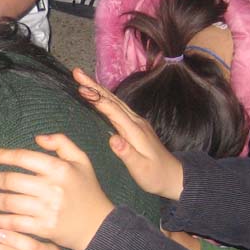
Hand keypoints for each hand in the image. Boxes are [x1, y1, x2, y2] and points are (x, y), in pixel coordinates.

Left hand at [0, 133, 114, 249]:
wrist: (99, 226)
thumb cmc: (88, 190)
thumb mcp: (82, 161)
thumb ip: (62, 143)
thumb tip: (37, 137)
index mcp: (60, 169)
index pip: (23, 157)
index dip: (2, 155)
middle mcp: (52, 188)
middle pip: (11, 180)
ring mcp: (47, 209)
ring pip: (9, 202)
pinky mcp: (44, 228)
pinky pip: (14, 222)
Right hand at [72, 68, 183, 199]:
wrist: (173, 176)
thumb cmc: (155, 175)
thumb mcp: (140, 169)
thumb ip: (126, 153)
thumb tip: (112, 139)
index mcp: (135, 131)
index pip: (113, 110)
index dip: (97, 99)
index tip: (81, 88)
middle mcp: (136, 122)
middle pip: (112, 99)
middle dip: (94, 85)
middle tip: (76, 72)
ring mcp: (136, 122)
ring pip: (115, 101)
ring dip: (98, 89)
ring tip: (82, 79)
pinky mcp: (135, 126)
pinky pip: (117, 107)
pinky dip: (105, 98)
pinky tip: (97, 96)